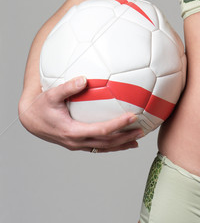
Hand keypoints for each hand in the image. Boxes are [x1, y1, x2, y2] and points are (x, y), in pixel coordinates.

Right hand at [18, 76, 143, 151]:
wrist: (30, 119)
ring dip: (121, 144)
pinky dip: (111, 144)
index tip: (132, 116)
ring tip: (137, 139)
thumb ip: (67, 87)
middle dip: (125, 137)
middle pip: (106, 143)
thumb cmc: (41, 105)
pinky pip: (97, 146)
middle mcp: (76, 141)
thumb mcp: (52, 94)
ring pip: (103, 148)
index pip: (101, 130)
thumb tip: (84, 78)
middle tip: (142, 130)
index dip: (118, 125)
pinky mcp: (77, 143)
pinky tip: (121, 140)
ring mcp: (77, 144)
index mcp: (73, 131)